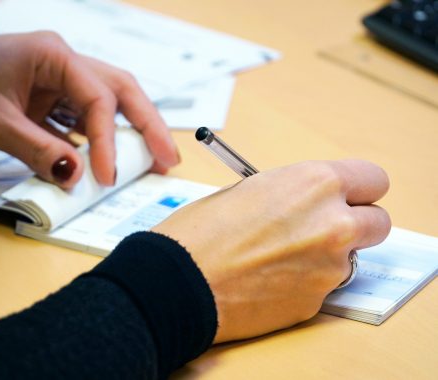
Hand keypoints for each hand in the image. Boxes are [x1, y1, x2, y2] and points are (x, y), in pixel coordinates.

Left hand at [0, 32, 178, 187]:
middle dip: (147, 125)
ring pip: (106, 106)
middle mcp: (63, 64)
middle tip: (169, 157)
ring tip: (151, 161)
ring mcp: (58, 81)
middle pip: (120, 92)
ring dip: (129, 134)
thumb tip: (78, 178)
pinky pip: (83, 121)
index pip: (97, 99)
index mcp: (53, 55)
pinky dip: (98, 142)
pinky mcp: (49, 100)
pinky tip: (108, 160)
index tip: (108, 177)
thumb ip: (38, 150)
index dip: (109, 140)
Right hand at [153, 160, 390, 342]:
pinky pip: (323, 286)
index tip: (348, 198)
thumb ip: (293, 193)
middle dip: (356, 224)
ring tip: (279, 257)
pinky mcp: (315, 303)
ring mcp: (328, 268)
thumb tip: (308, 204)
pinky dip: (305, 282)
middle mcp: (333, 224)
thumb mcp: (250, 189)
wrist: (178, 281)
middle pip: (378, 222)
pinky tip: (269, 279)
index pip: (373, 180)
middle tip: (325, 228)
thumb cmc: (201, 230)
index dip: (358, 189)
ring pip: (350, 258)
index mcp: (314, 184)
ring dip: (326, 256)